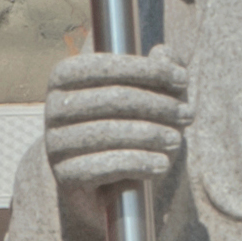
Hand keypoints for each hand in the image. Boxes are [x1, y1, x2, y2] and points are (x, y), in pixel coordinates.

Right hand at [46, 49, 187, 199]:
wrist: (101, 187)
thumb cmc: (127, 132)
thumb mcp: (148, 100)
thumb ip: (157, 72)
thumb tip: (165, 53)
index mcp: (65, 77)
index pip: (106, 65)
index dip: (148, 70)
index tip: (183, 80)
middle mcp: (53, 107)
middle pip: (114, 98)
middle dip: (158, 104)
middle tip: (188, 114)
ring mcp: (55, 142)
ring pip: (111, 132)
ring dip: (153, 135)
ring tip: (177, 140)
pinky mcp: (65, 175)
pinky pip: (107, 165)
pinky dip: (140, 163)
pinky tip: (162, 164)